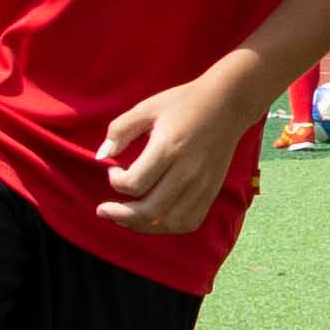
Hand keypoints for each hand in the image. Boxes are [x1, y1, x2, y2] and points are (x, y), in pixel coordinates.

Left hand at [99, 71, 263, 233]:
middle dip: (120, 215)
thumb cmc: (184, 103)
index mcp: (168, 149)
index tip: (114, 169)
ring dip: (142, 225)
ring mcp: (202, 185)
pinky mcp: (212, 191)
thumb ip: (120, 130)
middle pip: (150, 211)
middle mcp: (187, 172)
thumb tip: (102, 155)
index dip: (115, 182)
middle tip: (105, 210)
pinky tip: (154, 219)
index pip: (134, 184)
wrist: (228, 104)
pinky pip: (189, 222)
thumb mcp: (147, 108)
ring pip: (169, 222)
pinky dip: (168, 226)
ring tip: (126, 219)